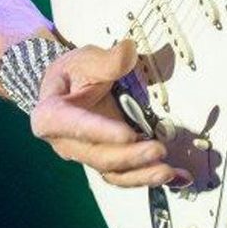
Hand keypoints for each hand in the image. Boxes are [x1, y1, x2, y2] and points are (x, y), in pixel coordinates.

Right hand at [30, 40, 191, 187]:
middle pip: (98, 155)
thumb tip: (129, 50)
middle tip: (158, 149)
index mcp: (52, 116)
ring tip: (168, 171)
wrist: (68, 86)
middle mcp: (66, 142)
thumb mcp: (85, 59)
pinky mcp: (104, 160)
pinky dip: (148, 177)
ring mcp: (86, 155)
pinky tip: (174, 176)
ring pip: (112, 172)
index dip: (100, 132)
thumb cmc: (72, 72)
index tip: (127, 134)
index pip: (74, 126)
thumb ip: (107, 60)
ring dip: (141, 174)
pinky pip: (125, 175)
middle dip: (130, 156)